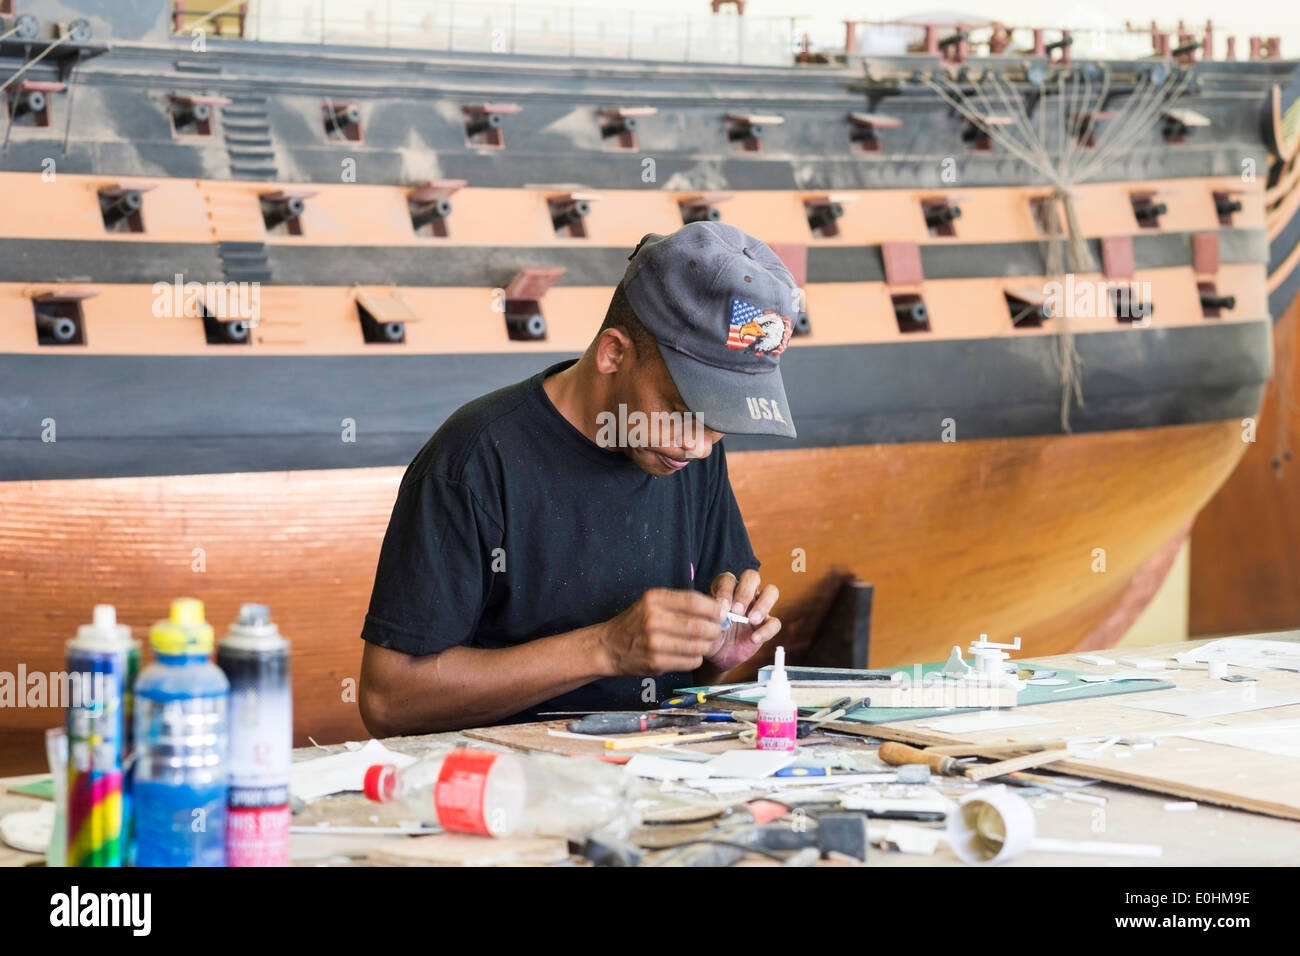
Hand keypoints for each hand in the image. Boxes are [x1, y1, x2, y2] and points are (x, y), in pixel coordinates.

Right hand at [597, 587, 729, 675]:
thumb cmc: (636, 622)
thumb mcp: (652, 602)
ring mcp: (654, 643)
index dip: (714, 608)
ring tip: (703, 643)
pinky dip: (696, 658)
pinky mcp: (656, 663)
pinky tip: (689, 654)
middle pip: (700, 626)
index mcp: (654, 599)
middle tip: (717, 631)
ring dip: (706, 646)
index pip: (694, 601)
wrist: (609, 647)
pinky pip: (690, 661)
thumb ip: (681, 603)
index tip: (722, 613)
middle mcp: (653, 619)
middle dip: (715, 630)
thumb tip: (718, 610)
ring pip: (698, 646)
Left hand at [705, 570, 780, 670]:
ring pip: (771, 591)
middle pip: (752, 577)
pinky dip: (767, 630)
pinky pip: (774, 622)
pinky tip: (754, 638)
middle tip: (737, 610)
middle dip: (745, 592)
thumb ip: (709, 616)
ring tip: (752, 620)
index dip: (725, 590)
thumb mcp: (704, 625)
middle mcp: (743, 593)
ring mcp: (757, 607)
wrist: (717, 655)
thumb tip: (717, 612)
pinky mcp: (766, 624)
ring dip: (763, 604)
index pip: (728, 579)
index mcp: (725, 589)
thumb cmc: (709, 633)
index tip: (722, 607)